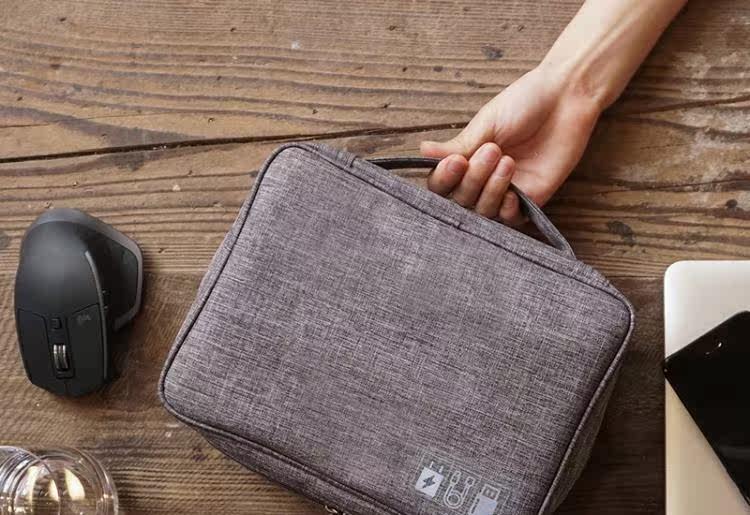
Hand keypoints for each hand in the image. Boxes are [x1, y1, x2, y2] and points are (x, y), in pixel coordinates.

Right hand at [420, 64, 601, 224]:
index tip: (455, 162)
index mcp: (466, 159)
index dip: (443, 180)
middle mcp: (482, 179)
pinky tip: (512, 193)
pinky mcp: (531, 199)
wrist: (565, 97)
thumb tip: (422, 151)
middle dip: (472, 179)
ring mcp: (506, 191)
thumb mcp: (485, 123)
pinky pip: (509, 220)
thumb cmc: (525, 103)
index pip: (442, 184)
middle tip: (491, 150)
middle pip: (460, 201)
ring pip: (483, 212)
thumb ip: (457, 146)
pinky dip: (506, 210)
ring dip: (489, 189)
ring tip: (506, 160)